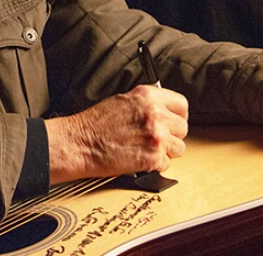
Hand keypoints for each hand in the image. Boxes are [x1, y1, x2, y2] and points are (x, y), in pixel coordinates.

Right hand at [45, 85, 188, 184]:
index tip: (174, 122)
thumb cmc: (94, 124)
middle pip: (183, 128)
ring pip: (179, 148)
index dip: (178, 116)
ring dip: (165, 152)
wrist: (79, 143)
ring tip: (145, 149)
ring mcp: (156, 136)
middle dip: (172, 135)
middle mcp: (155, 114)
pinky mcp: (153, 157)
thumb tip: (162, 111)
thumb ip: (146, 104)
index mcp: (148, 96)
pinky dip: (154, 165)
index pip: (181, 104)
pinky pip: (166, 164)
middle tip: (155, 139)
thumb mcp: (122, 101)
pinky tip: (139, 159)